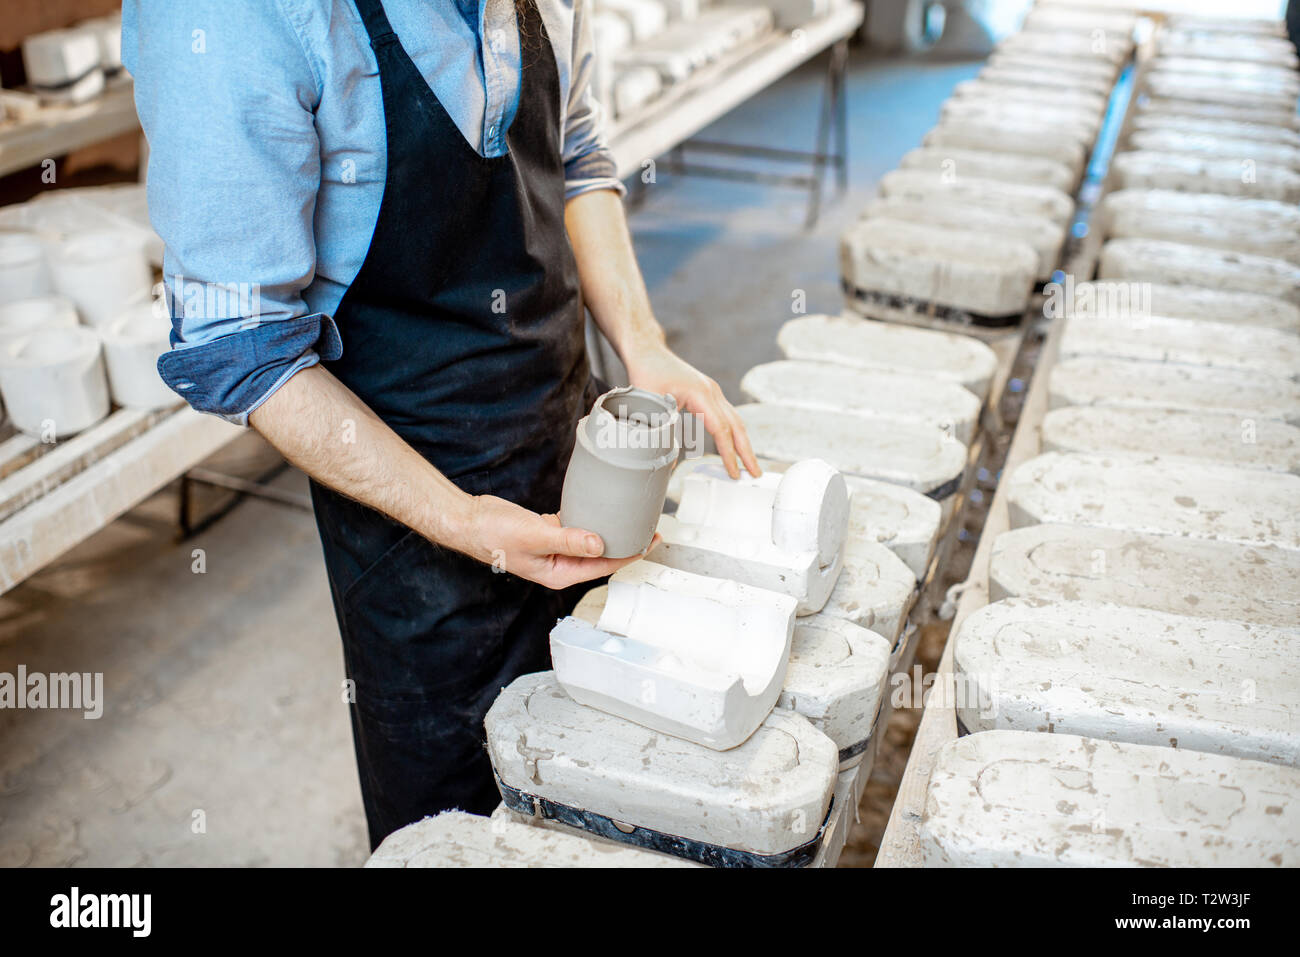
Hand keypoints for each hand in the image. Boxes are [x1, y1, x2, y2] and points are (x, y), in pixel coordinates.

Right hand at [452, 494, 654, 588]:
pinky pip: (575, 528)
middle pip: (600, 556)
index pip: (603, 566)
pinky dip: (589, 519)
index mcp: (559, 573)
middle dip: (625, 544)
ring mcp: (553, 549)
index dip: (629, 555)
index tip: (650, 543)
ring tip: (632, 518)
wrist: (469, 520)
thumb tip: (600, 545)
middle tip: (650, 529)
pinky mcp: (548, 532)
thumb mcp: (535, 536)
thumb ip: (568, 540)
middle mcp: (559, 564)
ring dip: (609, 531)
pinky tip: (601, 509)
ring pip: (589, 541)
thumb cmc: (494, 533)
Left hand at [624, 344, 760, 478]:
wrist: (647, 351)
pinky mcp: (708, 394)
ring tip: (749, 465)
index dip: (728, 453)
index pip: (721, 429)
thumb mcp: (650, 403)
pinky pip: (726, 416)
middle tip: (755, 475)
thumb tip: (667, 461)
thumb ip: (661, 431)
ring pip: (734, 420)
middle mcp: (712, 392)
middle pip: (737, 426)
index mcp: (701, 393)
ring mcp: (712, 392)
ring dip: (743, 443)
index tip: (733, 473)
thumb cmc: (647, 372)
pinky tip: (733, 446)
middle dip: (747, 452)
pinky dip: (732, 433)